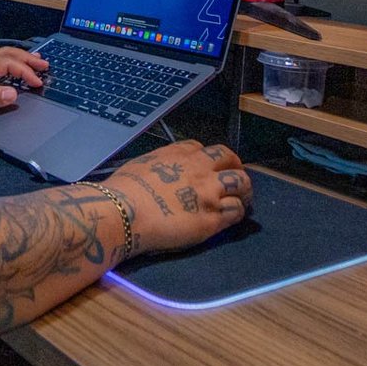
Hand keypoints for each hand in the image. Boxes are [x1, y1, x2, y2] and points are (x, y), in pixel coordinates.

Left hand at [0, 47, 48, 124]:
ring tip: (33, 62)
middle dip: (28, 58)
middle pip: (7, 54)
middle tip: (45, 64)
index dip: (26, 73)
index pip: (9, 64)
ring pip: (0, 56)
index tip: (39, 82)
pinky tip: (10, 70)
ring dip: (19, 58)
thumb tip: (14, 94)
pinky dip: (8, 63)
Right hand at [102, 140, 251, 254]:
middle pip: (229, 158)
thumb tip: (156, 174)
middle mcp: (199, 168)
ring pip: (242, 182)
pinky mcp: (212, 217)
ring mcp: (209, 192)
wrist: (124, 212)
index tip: (208, 167)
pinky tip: (234, 217)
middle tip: (234, 180)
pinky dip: (238, 213)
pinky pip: (236, 211)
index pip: (203, 148)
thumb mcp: (140, 165)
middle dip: (235, 166)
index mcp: (178, 153)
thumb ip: (157, 166)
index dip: (209, 158)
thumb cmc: (122, 191)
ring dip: (244, 190)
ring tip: (243, 199)